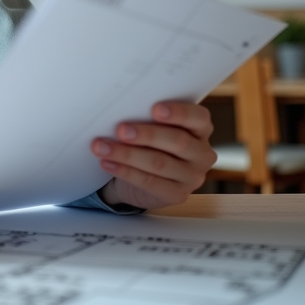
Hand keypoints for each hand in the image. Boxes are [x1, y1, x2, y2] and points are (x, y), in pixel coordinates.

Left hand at [91, 101, 215, 210]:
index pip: (198, 117)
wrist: (143, 177)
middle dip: (146, 135)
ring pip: (159, 163)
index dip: (179, 113)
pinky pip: (149, 182)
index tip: (155, 109)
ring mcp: (192, 177)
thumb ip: (148, 118)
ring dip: (127, 154)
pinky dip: (125, 171)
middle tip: (121, 130)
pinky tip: (108, 163)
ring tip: (102, 147)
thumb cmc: (150, 143)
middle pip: (178, 141)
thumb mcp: (154, 128)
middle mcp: (202, 154)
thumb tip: (123, 111)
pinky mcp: (177, 195)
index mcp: (200, 129)